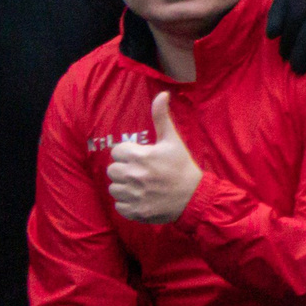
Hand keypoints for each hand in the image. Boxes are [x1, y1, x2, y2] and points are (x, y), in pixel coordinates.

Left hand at [106, 92, 201, 223]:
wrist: (193, 196)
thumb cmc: (182, 166)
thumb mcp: (173, 140)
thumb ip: (162, 117)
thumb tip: (162, 94)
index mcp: (141, 157)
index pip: (117, 152)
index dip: (127, 153)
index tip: (139, 156)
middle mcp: (133, 176)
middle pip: (111, 170)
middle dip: (123, 169)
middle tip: (138, 170)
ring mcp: (133, 195)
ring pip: (113, 188)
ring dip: (124, 186)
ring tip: (140, 185)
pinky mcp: (133, 211)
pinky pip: (119, 205)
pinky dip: (127, 203)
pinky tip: (140, 197)